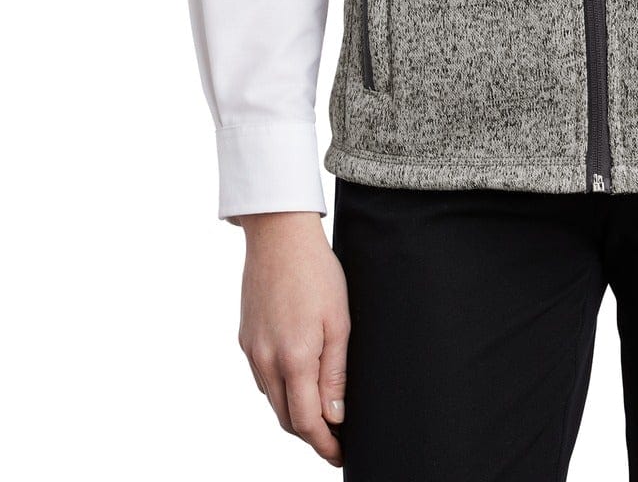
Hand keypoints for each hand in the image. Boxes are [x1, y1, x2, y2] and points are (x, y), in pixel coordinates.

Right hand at [236, 211, 349, 466]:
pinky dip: (281, 389)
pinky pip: (263, 378)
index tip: (340, 454)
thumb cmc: (317, 272)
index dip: (324, 445)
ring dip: (294, 413)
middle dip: (310, 435)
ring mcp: (251, 350)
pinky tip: (298, 380)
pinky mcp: (245, 339)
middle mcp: (266, 361)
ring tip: (320, 412)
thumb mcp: (339, 322)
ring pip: (273, 400)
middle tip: (335, 439)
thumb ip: (335, 373)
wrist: (279, 235)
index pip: (306, 422)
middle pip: (286, 419)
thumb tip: (336, 416)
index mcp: (293, 358)